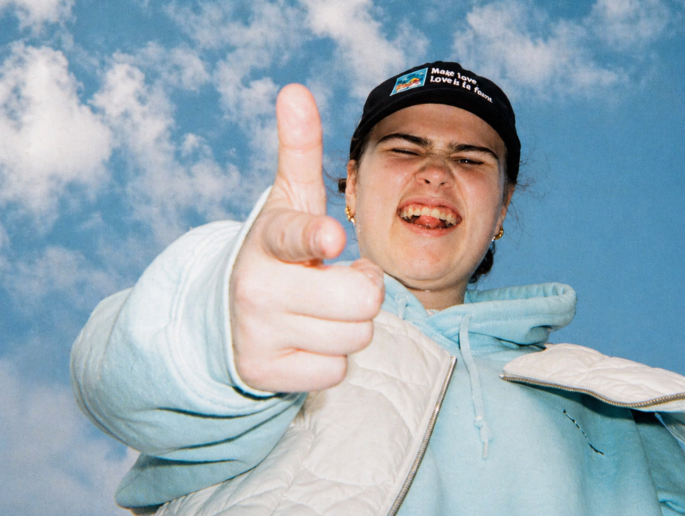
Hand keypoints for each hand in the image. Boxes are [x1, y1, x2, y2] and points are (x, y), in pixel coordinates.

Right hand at [230, 84, 383, 392]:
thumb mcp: (287, 203)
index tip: (331, 241)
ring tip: (321, 311)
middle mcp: (257, 286)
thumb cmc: (277, 252)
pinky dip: (331, 359)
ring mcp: (259, 333)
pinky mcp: (263, 374)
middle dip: (365, 292)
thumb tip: (295, 90)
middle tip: (339, 282)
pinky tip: (307, 341)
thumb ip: (298, 150)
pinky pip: (335, 371)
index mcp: (267, 238)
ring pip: (356, 338)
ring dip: (350, 326)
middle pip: (362, 300)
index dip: (315, 239)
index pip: (294, 235)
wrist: (227, 316)